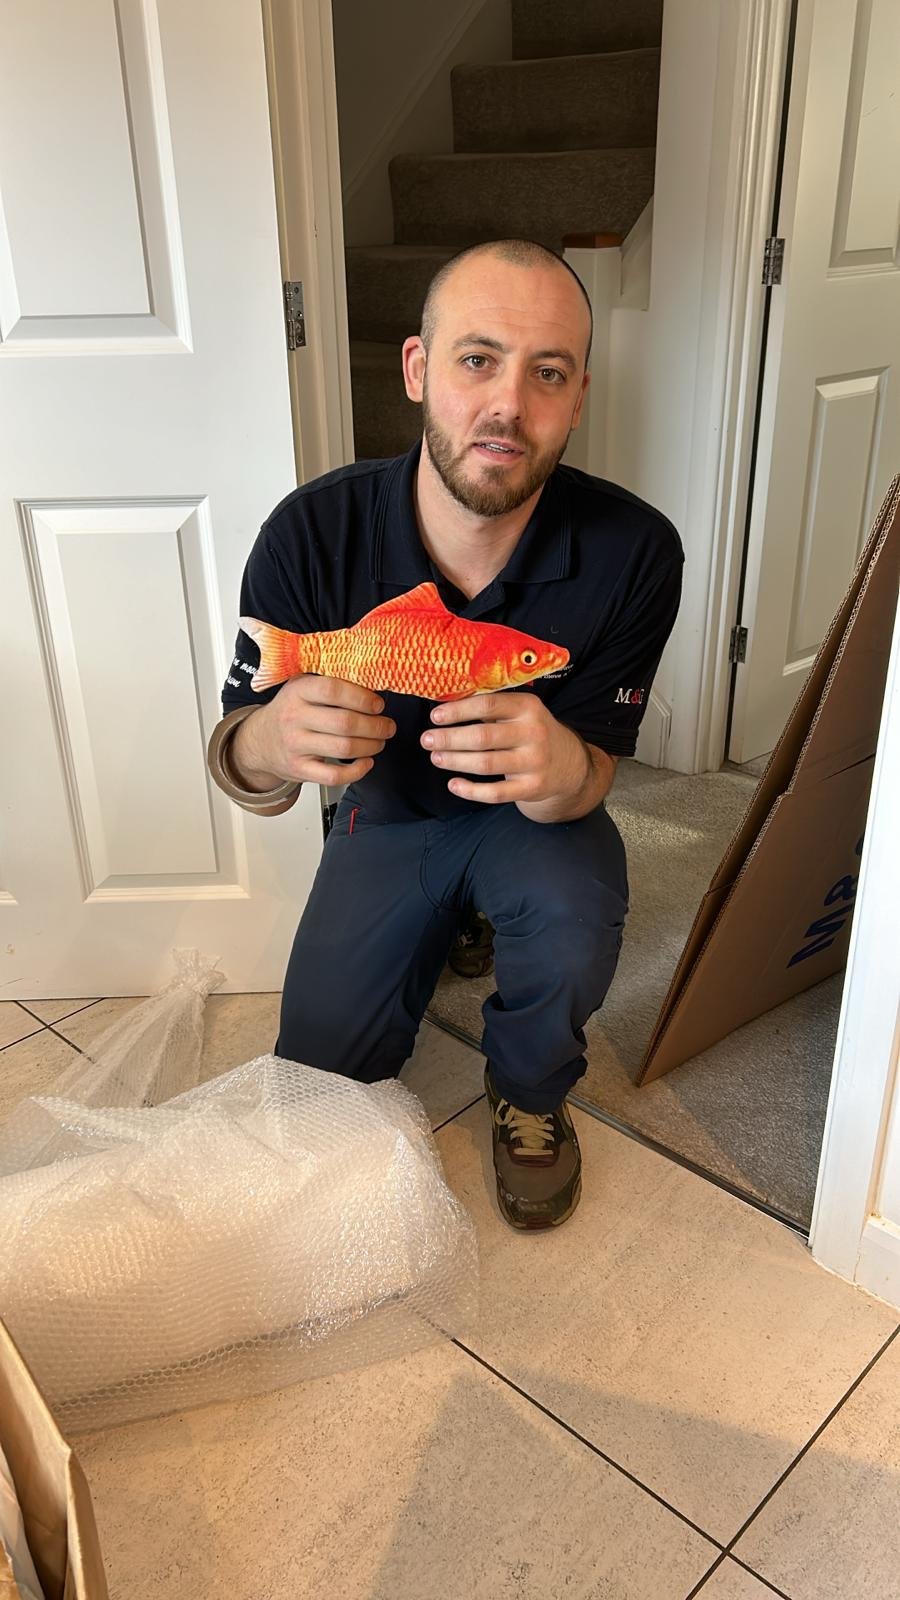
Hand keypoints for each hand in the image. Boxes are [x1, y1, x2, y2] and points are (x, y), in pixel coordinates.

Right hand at [232, 676, 395, 788]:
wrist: (259, 741)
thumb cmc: (289, 711)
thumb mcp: (300, 687)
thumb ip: (329, 683)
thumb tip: (371, 682)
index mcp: (297, 692)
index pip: (333, 690)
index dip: (362, 697)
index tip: (377, 704)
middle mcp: (294, 718)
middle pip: (344, 723)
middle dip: (375, 726)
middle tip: (387, 725)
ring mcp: (295, 746)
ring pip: (344, 748)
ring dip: (371, 746)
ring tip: (379, 741)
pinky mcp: (299, 769)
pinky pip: (334, 776)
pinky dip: (357, 771)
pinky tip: (365, 762)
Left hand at [420, 691, 590, 808]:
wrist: (568, 763)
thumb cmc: (531, 732)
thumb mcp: (522, 712)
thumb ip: (492, 707)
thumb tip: (446, 706)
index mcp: (528, 707)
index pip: (488, 705)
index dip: (458, 711)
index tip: (435, 716)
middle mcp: (533, 733)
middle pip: (483, 737)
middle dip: (449, 738)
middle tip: (427, 739)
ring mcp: (534, 762)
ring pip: (486, 764)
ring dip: (455, 761)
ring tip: (436, 757)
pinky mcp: (531, 788)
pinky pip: (496, 793)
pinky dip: (471, 791)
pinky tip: (453, 784)